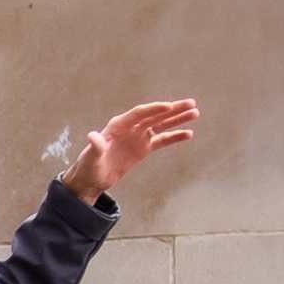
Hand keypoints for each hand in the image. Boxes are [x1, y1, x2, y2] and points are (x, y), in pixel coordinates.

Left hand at [62, 99, 198, 202]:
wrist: (91, 179)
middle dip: (172, 110)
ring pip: (161, 125)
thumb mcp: (91, 158)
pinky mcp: (143, 148)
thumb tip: (93, 136)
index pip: (139, 113)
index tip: (169, 106)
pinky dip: (174, 136)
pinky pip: (161, 140)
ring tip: (195, 112)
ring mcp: (138, 137)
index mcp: (118, 126)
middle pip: (154, 116)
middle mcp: (130, 128)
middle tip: (191, 103)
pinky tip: (188, 133)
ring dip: (177, 119)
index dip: (153, 109)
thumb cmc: (88, 167)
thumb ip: (95, 147)